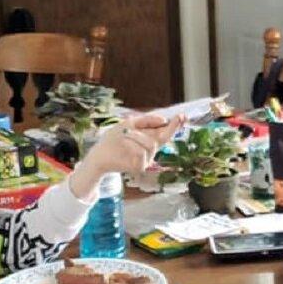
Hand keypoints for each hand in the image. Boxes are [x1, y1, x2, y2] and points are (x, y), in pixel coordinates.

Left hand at [69, 113, 184, 198]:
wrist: (99, 154)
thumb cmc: (113, 139)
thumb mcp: (129, 123)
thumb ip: (146, 120)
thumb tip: (163, 119)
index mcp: (149, 138)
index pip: (165, 131)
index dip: (175, 125)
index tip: (182, 116)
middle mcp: (150, 149)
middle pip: (164, 138)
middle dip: (170, 128)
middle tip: (176, 118)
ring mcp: (146, 159)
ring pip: (151, 144)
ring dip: (137, 136)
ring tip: (125, 133)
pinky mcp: (140, 167)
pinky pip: (141, 153)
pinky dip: (132, 145)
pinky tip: (124, 143)